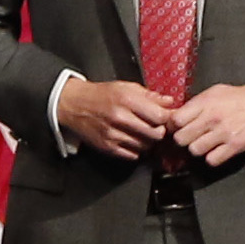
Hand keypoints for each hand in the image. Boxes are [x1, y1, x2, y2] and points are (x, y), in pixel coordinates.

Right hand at [55, 78, 175, 160]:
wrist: (74, 105)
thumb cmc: (101, 95)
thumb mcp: (126, 87)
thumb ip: (150, 95)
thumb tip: (170, 102)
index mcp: (126, 99)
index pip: (160, 116)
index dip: (167, 119)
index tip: (167, 118)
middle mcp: (120, 117)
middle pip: (155, 134)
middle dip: (159, 131)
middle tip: (156, 127)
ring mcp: (113, 134)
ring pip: (145, 146)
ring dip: (148, 141)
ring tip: (142, 132)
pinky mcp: (107, 147)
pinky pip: (133, 155)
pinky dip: (136, 150)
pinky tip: (132, 140)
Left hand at [168, 82, 244, 168]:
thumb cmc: (240, 97)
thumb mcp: (215, 92)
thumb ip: (196, 103)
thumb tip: (177, 115)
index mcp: (205, 102)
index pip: (176, 120)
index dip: (173, 125)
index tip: (177, 127)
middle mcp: (212, 118)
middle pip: (181, 138)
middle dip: (183, 139)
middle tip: (189, 137)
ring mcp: (223, 133)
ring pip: (194, 150)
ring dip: (197, 149)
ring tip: (204, 143)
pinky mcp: (234, 146)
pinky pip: (212, 160)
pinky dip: (212, 157)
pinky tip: (216, 150)